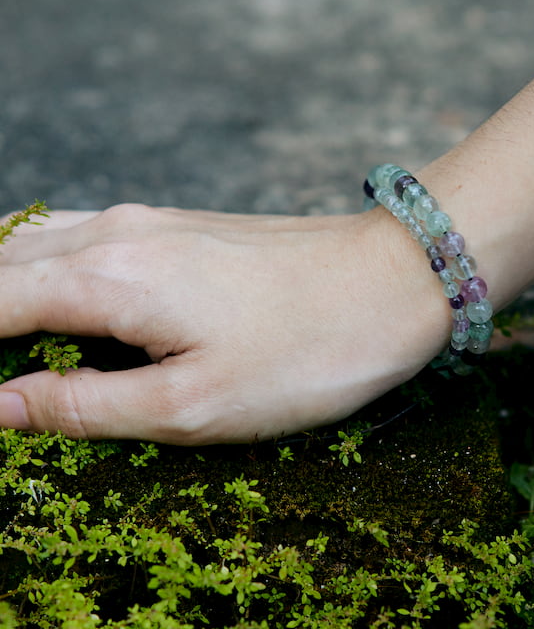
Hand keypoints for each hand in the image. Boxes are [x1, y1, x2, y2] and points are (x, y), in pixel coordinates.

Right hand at [0, 204, 449, 442]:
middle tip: (2, 385)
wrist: (398, 279)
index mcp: (104, 277)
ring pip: (33, 245)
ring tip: (17, 355)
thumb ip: (82, 406)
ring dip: (3, 291)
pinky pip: (80, 240)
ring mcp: (148, 222)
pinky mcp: (182, 228)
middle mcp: (113, 233)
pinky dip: (45, 273)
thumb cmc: (310, 350)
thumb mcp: (193, 406)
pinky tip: (57, 310)